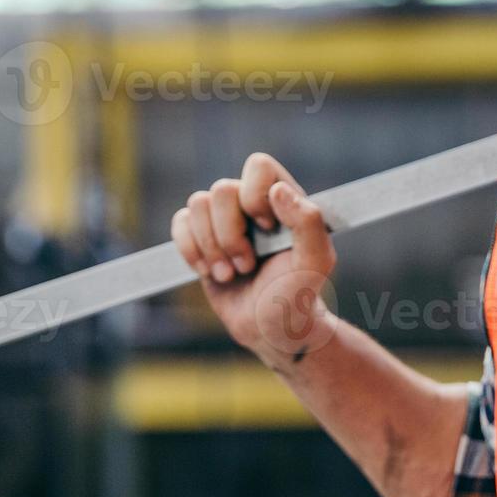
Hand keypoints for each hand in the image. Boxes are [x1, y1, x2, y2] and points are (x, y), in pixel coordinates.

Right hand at [170, 153, 337, 365]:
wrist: (272, 330)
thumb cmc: (298, 295)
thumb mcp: (315, 262)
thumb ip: (308, 222)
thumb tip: (278, 190)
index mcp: (284, 199)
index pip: (259, 166)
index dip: (255, 195)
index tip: (268, 228)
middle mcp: (252, 203)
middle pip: (221, 189)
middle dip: (230, 235)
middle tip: (248, 265)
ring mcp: (225, 220)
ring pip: (197, 204)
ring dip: (212, 248)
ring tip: (230, 273)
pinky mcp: (201, 238)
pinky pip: (180, 223)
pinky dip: (190, 251)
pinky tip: (210, 272)